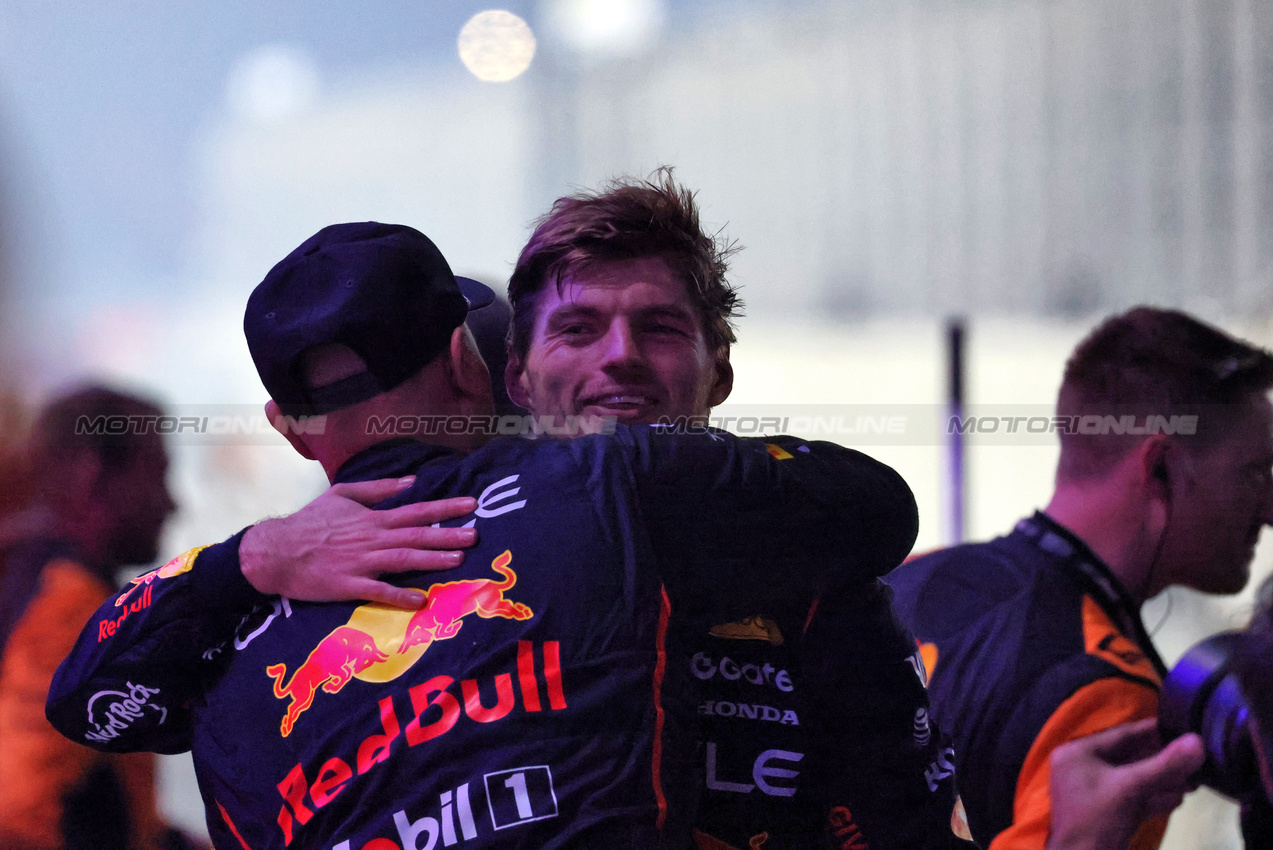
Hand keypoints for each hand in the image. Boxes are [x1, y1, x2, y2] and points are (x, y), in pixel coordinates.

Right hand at [240, 477, 477, 607]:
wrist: (275, 551)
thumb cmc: (309, 522)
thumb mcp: (342, 494)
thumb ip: (378, 488)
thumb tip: (411, 481)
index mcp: (373, 518)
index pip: (416, 510)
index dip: (445, 508)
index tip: (471, 504)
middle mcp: (372, 538)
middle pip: (416, 535)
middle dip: (448, 535)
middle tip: (476, 535)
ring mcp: (362, 563)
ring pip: (403, 559)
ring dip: (432, 559)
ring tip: (459, 560)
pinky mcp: (349, 585)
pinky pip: (378, 591)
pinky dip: (399, 596)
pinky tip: (420, 600)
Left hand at [1047, 719, 1204, 849]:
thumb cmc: (1098, 820)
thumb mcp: (1131, 788)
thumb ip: (1165, 765)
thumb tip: (1198, 741)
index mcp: (1076, 753)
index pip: (1121, 735)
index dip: (1154, 731)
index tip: (1184, 727)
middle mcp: (1081, 768)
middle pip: (1130, 758)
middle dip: (1163, 762)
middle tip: (1197, 760)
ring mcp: (1092, 793)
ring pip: (1134, 780)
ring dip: (1163, 781)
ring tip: (1194, 781)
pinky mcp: (1105, 815)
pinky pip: (1132, 799)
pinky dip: (1153, 798)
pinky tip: (1177, 798)